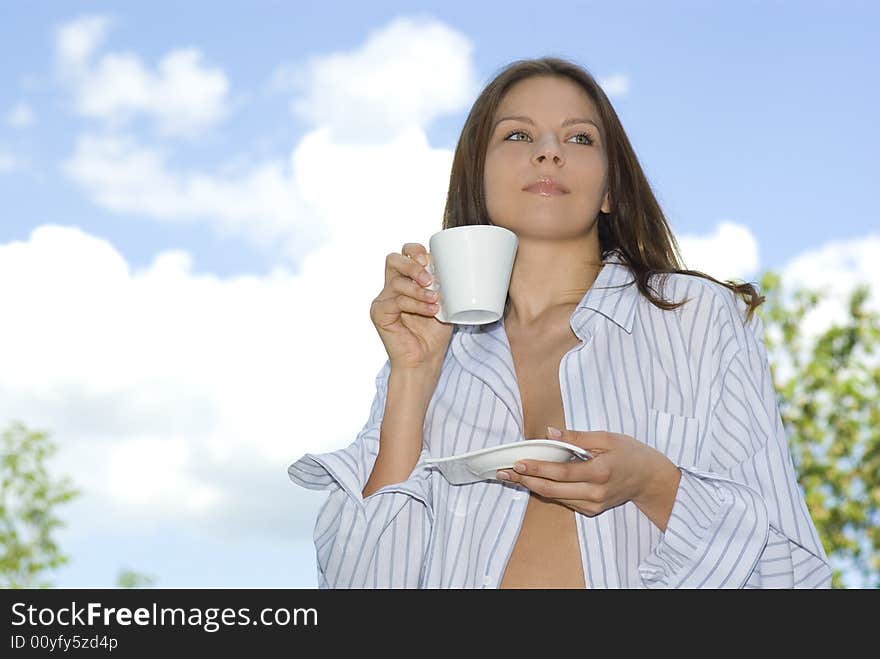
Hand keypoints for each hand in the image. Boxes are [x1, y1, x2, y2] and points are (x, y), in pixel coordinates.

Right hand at [370, 243, 453, 370]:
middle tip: (429, 279)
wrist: (425, 360)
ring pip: (397, 282)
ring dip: (419, 291)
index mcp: (406, 280)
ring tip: (435, 301)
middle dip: (412, 265)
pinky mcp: (379, 313)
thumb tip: (456, 266)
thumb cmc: (435, 333)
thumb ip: (444, 284)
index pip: (405, 253)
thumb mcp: (445, 303)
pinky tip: (430, 311)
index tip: (429, 260)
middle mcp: (391, 287)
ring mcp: (383, 300)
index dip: (415, 251)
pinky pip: (396, 301)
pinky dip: (415, 305)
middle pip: (393, 259)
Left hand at [496, 427, 682, 530]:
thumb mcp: (607, 438)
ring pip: (556, 497)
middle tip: (504, 471)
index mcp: (600, 472)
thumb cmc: (631, 453)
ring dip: (532, 486)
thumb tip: (550, 434)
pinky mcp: (591, 510)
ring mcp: (593, 504)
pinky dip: (547, 491)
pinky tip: (532, 481)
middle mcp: (595, 493)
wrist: (651, 480)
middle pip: (553, 489)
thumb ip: (577, 438)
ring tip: (511, 476)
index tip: (519, 463)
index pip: (562, 472)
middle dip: (526, 480)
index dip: (539, 468)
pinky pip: (564, 500)